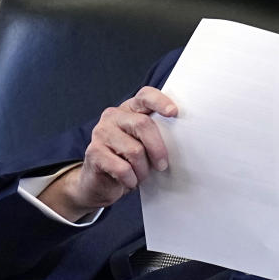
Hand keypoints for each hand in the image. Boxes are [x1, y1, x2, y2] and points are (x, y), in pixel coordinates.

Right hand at [39, 87, 176, 221]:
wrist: (101, 183)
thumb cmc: (130, 161)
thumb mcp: (146, 145)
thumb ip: (158, 135)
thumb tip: (185, 138)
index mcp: (130, 110)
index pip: (145, 96)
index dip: (160, 101)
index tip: (174, 112)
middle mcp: (113, 116)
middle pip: (143, 124)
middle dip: (157, 148)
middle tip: (162, 165)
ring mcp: (101, 132)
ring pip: (134, 150)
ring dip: (143, 169)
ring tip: (142, 175)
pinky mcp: (93, 152)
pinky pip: (122, 168)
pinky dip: (131, 179)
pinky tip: (129, 181)